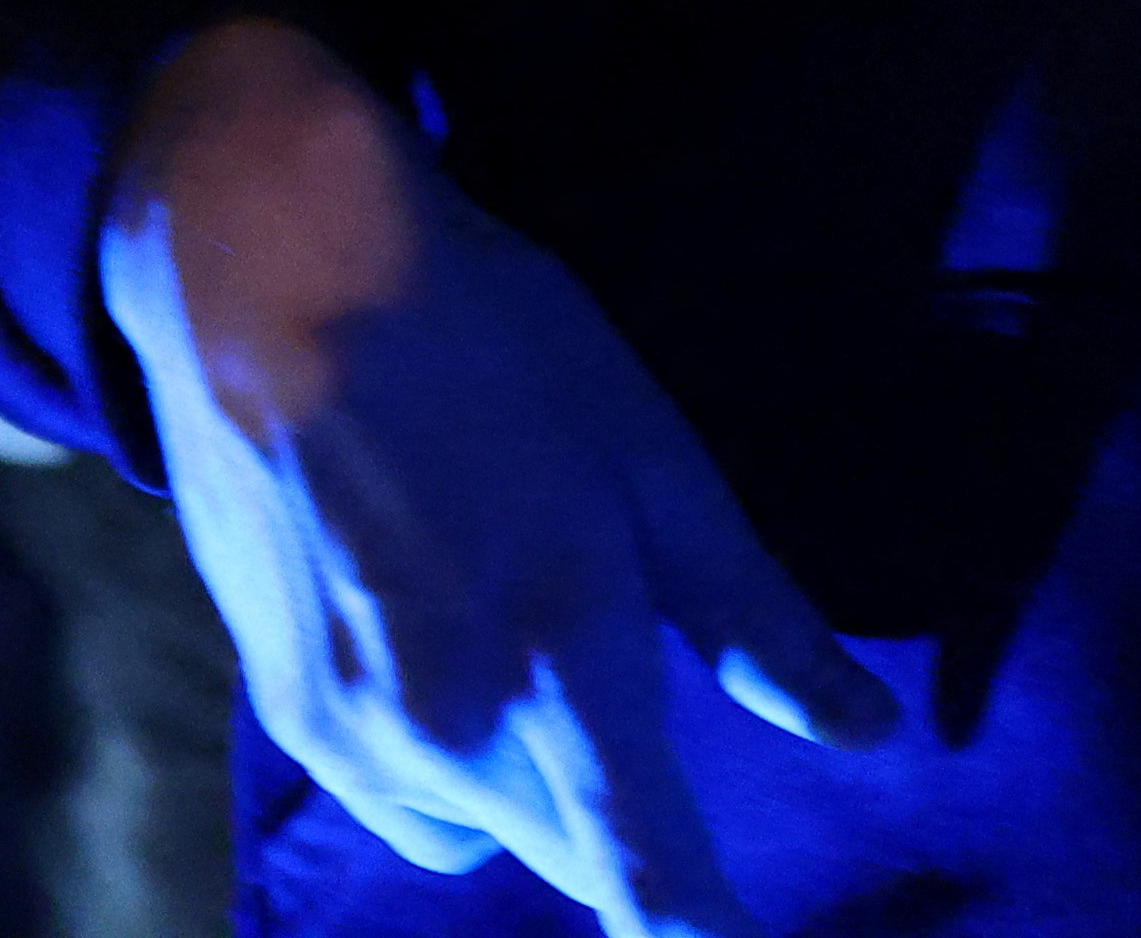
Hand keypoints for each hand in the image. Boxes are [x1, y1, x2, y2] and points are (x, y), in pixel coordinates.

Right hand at [105, 19, 895, 933]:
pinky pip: (397, 793)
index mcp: (561, 662)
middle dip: (618, 816)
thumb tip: (866, 736)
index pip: (648, 876)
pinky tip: (435, 625)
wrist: (275, 269)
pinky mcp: (286, 713)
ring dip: (521, 786)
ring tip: (517, 631)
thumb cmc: (494, 344)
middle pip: (569, 860)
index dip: (707, 924)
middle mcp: (450, 730)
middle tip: (621, 680)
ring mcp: (351, 732)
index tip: (743, 932)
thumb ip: (756, 620)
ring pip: (475, 832)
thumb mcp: (654, 457)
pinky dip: (437, 752)